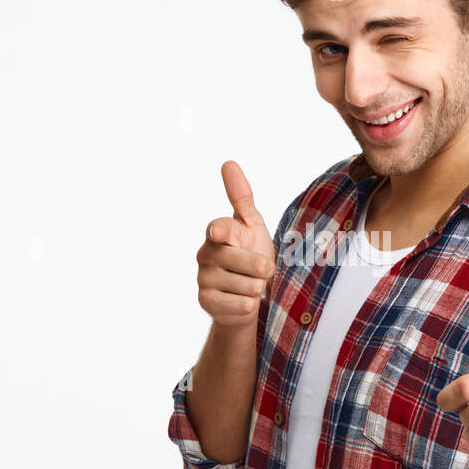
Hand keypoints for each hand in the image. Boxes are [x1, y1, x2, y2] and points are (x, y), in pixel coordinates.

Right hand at [196, 160, 276, 327]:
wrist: (244, 294)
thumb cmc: (250, 254)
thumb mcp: (251, 225)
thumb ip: (241, 197)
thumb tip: (228, 163)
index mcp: (218, 232)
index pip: (222, 229)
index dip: (224, 231)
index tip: (221, 232)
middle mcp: (206, 253)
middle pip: (251, 263)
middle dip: (264, 270)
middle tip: (261, 270)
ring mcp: (203, 278)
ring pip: (249, 286)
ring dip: (257, 288)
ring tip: (249, 285)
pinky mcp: (206, 302)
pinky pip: (242, 305)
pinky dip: (249, 305)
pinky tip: (241, 300)